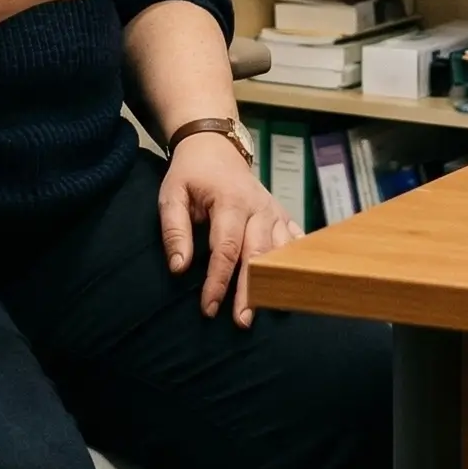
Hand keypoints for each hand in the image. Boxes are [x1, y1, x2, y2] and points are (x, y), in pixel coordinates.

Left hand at [158, 133, 295, 327]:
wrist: (215, 146)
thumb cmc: (191, 174)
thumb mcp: (171, 195)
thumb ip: (174, 230)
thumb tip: (179, 268)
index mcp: (230, 201)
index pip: (226, 249)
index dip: (218, 281)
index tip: (208, 308)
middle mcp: (258, 208)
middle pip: (258, 255)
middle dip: (251, 290)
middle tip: (242, 322)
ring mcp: (274, 212)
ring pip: (280, 252)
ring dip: (275, 282)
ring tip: (269, 311)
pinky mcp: (282, 215)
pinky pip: (294, 242)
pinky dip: (296, 262)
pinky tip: (297, 284)